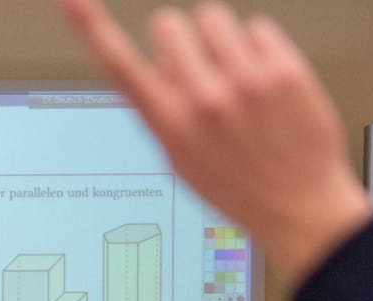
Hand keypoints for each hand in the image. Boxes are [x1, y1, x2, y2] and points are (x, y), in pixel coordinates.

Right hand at [57, 0, 372, 283]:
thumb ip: (164, 108)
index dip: (89, 27)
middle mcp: (204, 99)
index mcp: (170, 124)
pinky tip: (264, 81)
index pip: (118, 65)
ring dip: (219, 39)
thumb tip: (162, 63)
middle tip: (196, 66)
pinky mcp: (284, 69)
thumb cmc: (240, 188)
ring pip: (213, 16)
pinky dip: (258, 47)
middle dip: (178, 38)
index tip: (70, 0)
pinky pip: (258, 28)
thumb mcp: (180, 161)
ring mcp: (247, 81)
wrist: (302, 208)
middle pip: (169, 22)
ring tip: (234, 75)